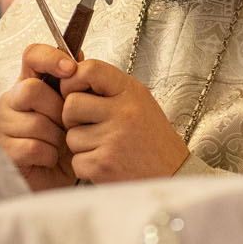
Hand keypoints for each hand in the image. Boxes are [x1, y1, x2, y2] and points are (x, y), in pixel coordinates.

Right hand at [0, 43, 77, 190]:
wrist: (58, 181)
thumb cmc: (64, 145)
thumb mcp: (75, 112)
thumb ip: (73, 86)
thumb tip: (80, 55)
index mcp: (28, 85)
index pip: (32, 56)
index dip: (50, 57)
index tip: (71, 68)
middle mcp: (11, 101)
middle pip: (32, 90)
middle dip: (58, 110)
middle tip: (67, 125)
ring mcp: (2, 126)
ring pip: (35, 122)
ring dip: (57, 137)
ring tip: (59, 145)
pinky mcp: (2, 151)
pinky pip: (32, 147)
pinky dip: (49, 155)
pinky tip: (49, 158)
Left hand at [59, 59, 189, 182]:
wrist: (173, 173)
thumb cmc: (153, 139)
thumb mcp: (139, 102)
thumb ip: (109, 88)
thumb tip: (69, 78)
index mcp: (132, 93)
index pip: (90, 69)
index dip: (74, 80)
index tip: (77, 91)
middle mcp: (123, 113)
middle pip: (71, 104)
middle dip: (73, 118)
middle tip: (92, 127)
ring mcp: (113, 139)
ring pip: (71, 136)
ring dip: (82, 145)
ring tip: (107, 147)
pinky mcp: (103, 165)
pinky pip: (76, 161)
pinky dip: (87, 166)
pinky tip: (108, 164)